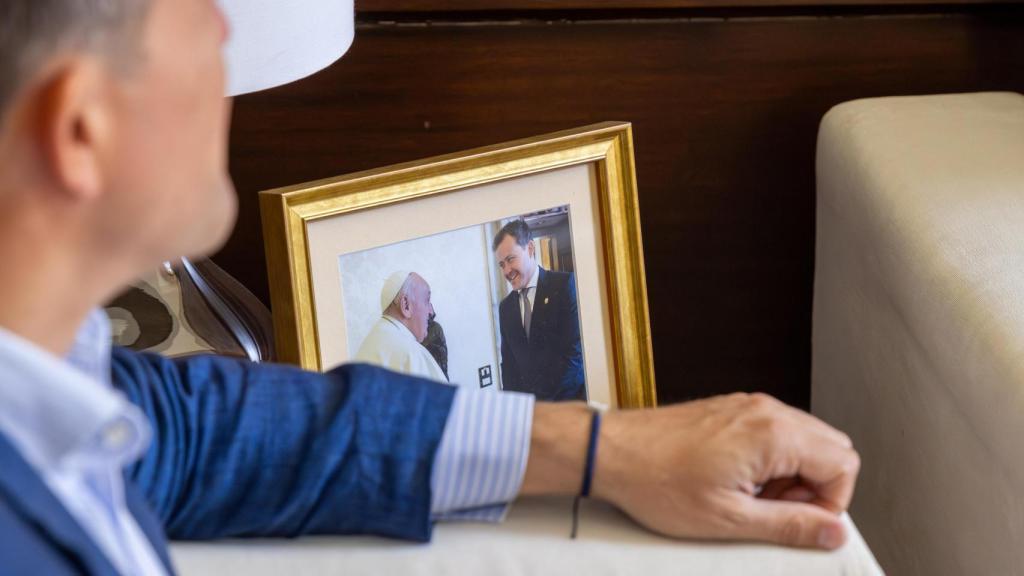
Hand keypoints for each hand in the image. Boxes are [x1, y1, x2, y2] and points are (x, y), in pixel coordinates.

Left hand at [593, 393, 859, 548]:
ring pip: (803, 440)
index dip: (830, 503)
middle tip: (776, 511)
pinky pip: (773, 433)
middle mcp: (765, 411)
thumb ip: (789, 525)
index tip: (801, 523)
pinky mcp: (731, 410)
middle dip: (815, 487)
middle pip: (830, 447)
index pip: (844, 464)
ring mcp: (747, 407)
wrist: (612, 452)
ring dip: (791, 475)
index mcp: (773, 434)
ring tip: (750, 498)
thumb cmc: (657, 481)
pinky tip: (736, 482)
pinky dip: (769, 460)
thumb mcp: (729, 520)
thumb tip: (831, 532)